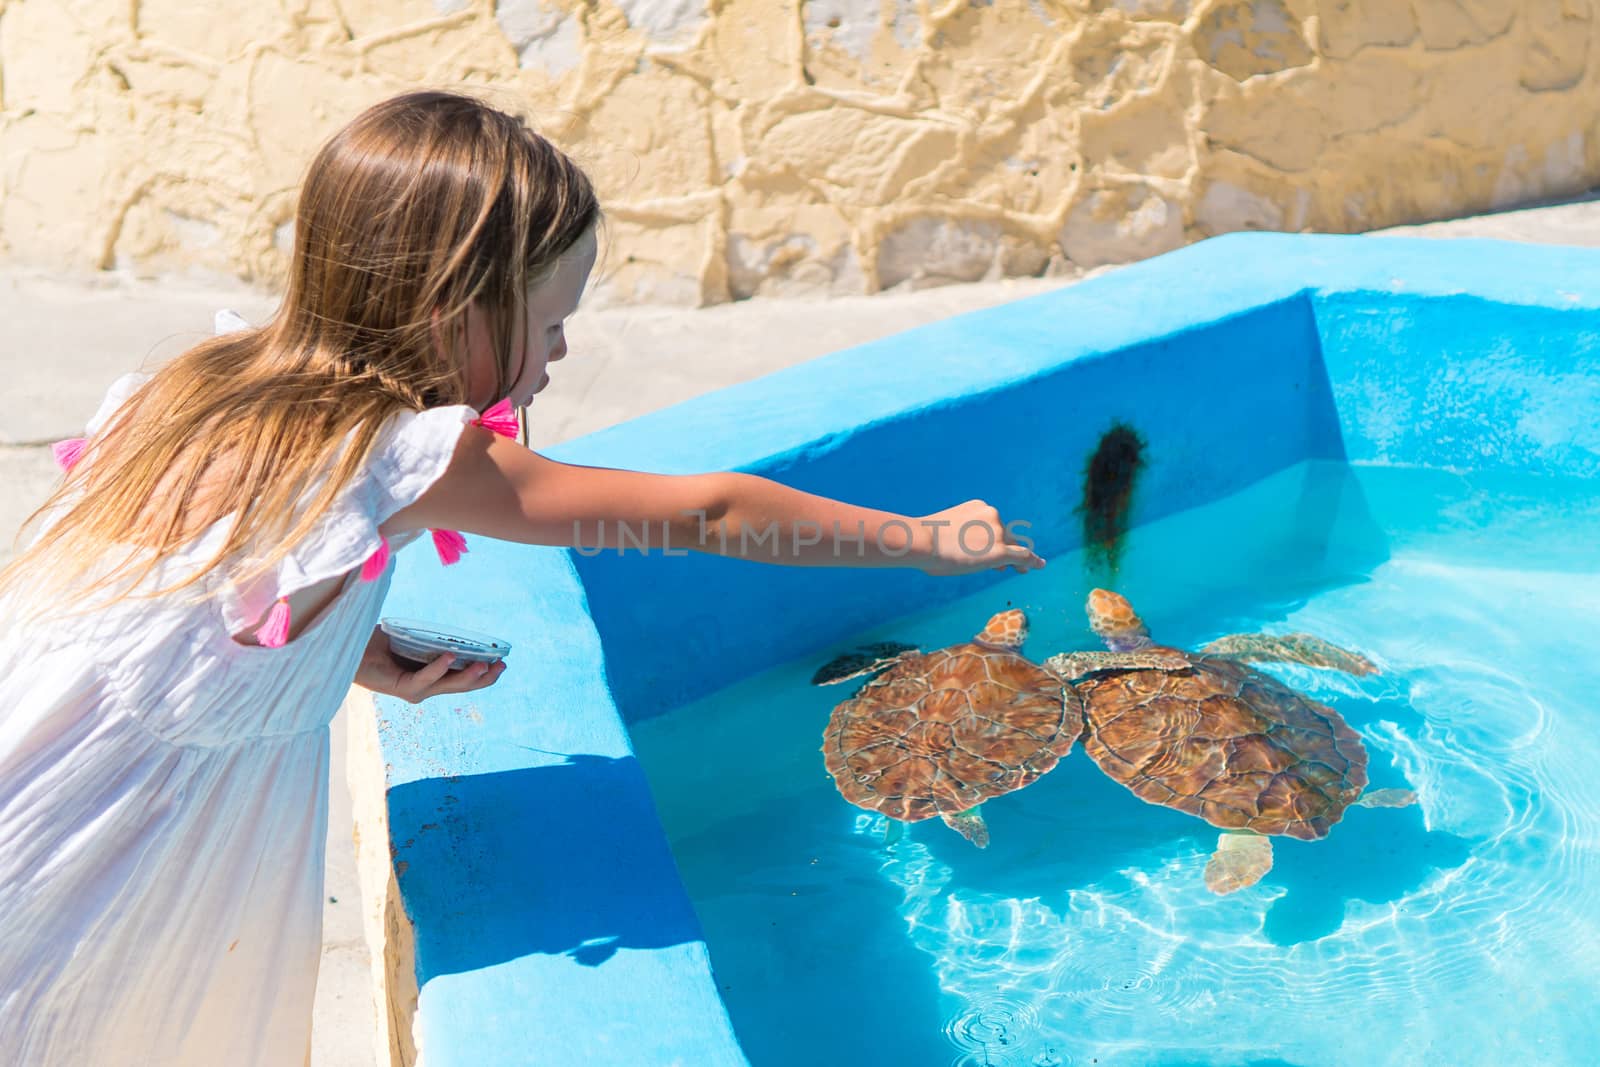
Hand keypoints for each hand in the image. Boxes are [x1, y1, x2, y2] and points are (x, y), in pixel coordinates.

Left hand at [353, 625, 506, 701]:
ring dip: (467, 676)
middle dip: (484, 678)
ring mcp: (414, 691)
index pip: (462, 680)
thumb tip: (447, 618)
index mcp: (429, 679)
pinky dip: (438, 668)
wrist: (347, 650)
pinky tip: (449, 656)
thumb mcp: (409, 638)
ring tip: (484, 664)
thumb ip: (427, 635)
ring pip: (448, 686)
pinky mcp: (401, 688)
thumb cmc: (375, 643)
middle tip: (502, 666)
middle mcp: (424, 688)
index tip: (502, 663)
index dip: (483, 675)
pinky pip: (424, 679)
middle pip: (461, 687)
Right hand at [915, 499, 1044, 576]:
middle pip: (1006, 536)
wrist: (923, 541)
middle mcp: (993, 516)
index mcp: (979, 507)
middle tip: (1007, 565)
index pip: (994, 524)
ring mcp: (997, 533)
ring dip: (1013, 560)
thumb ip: (960, 538)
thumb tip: (967, 554)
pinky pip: (1022, 556)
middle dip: (1007, 549)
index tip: (993, 547)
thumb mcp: (946, 530)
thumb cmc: (925, 540)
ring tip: (1019, 571)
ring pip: (1011, 548)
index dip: (996, 538)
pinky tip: (1039, 565)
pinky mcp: (1000, 551)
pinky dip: (1032, 561)